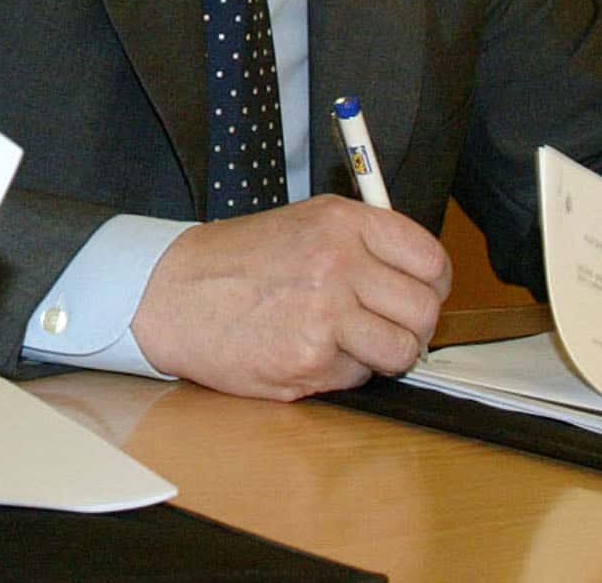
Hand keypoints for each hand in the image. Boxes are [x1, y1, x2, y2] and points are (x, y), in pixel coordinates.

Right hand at [130, 197, 452, 400]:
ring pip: (401, 352)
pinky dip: (340, 372)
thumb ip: (361, 244)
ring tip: (346, 343)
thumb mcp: (301, 224)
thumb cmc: (233, 262)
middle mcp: (338, 263)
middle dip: (411, 327)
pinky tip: (305, 351)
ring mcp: (326, 314)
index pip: (430, 260)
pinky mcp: (310, 361)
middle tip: (384, 327)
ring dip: (382, 356)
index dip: (432, 285)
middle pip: (424, 311)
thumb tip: (419, 278)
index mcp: (340, 223)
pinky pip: (358, 378)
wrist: (169, 295)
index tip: (420, 294)